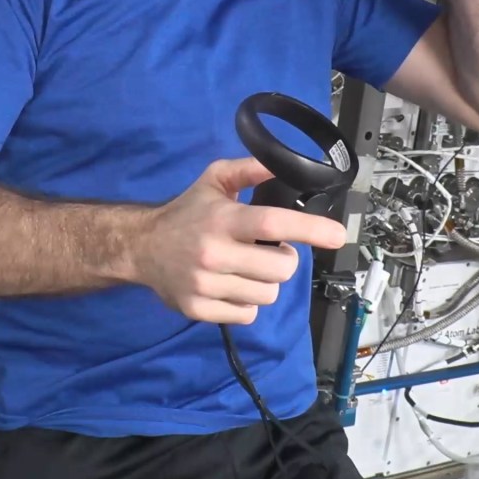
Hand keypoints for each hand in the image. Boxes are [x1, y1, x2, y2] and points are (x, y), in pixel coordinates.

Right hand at [133, 158, 348, 324]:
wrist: (141, 246)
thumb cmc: (186, 213)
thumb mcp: (214, 180)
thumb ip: (249, 170)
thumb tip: (284, 164)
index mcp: (222, 219)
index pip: (272, 224)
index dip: (310, 230)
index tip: (336, 235)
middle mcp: (213, 253)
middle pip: (280, 269)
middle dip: (285, 261)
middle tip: (269, 252)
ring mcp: (205, 285)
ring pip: (267, 295)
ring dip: (265, 283)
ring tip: (246, 269)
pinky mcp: (197, 310)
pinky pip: (247, 314)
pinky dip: (245, 303)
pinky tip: (230, 286)